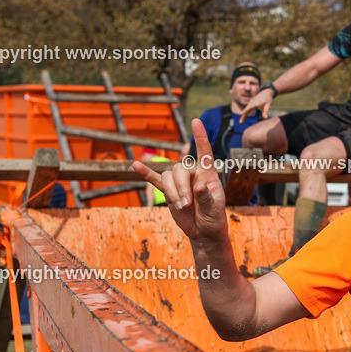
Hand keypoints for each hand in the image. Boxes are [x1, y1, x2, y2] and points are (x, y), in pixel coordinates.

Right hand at [132, 119, 227, 240]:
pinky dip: (146, 173)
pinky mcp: (168, 191)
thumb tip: (198, 185)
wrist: (203, 230)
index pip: (204, 153)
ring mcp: (179, 182)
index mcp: (208, 174)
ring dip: (172, 192)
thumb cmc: (214, 217)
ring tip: (182, 207)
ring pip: (168, 176)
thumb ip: (206, 196)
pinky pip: (156, 180)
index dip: (200, 137)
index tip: (196, 121)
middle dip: (180, 187)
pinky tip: (135, 165)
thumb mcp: (214, 208)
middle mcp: (193, 174)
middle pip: (180, 169)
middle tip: (186, 204)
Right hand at [239, 88, 273, 121]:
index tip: (241, 114)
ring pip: (246, 110)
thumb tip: (265, 118)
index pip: (249, 107)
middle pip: (246, 110)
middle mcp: (251, 102)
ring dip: (243, 116)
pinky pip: (247, 109)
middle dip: (243, 116)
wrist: (266, 92)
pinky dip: (245, 113)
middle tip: (240, 123)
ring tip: (241, 122)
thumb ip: (266, 111)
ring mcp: (251, 103)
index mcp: (255, 103)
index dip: (245, 111)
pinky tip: (243, 118)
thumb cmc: (267, 99)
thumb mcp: (268, 105)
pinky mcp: (251, 104)